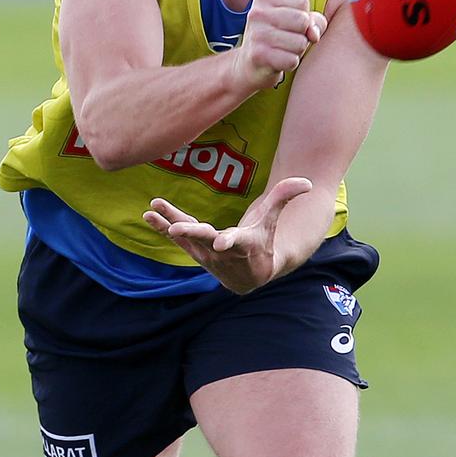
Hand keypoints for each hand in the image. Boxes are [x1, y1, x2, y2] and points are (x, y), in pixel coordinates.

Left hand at [143, 177, 312, 293]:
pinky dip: (162, 227)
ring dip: (167, 225)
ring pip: (186, 238)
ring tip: (150, 211)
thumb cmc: (264, 241)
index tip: (222, 242)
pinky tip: (149, 214)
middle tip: (175, 229)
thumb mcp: (273, 219)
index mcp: (244, 244)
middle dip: (191, 234)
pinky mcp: (194, 250)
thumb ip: (285, 197)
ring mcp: (205, 253)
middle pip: (205, 241)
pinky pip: (177, 238)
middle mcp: (222, 252)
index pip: (237, 242)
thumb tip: (306, 182)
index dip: (230, 241)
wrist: (250, 274)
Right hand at [233, 0, 326, 90]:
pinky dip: (291, 63)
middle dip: (302, 34)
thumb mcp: (296, 21)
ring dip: (297, 50)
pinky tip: (278, 61)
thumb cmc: (278, 37)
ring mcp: (256, 34)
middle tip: (287, 39)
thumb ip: (314, 20)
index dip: (304, 15)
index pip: (302, 0)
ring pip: (301, 42)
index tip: (289, 23)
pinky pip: (292, 60)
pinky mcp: (258, 55)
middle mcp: (257, 13)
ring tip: (282, 50)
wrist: (249, 65)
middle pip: (303, 20)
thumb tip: (314, 35)